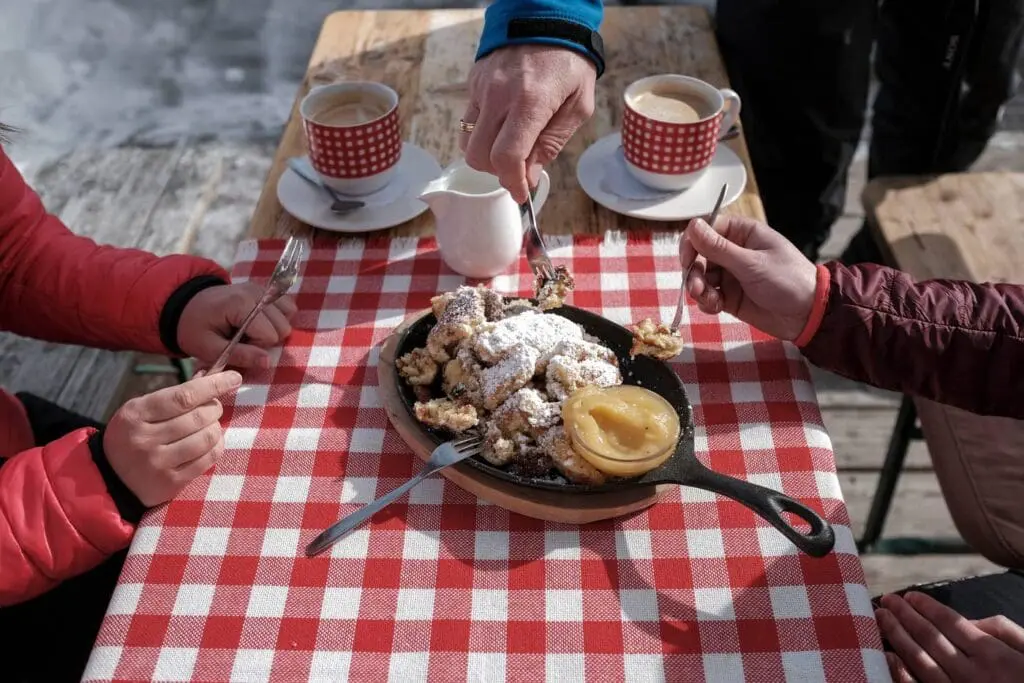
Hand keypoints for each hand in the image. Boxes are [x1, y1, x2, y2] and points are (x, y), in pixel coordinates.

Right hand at [104, 371, 241, 506]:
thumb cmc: (133, 435)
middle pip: (199, 417)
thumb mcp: (141, 409)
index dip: (214, 385)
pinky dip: (216, 446)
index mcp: (136, 414)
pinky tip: (210, 443)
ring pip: (207, 438)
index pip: (184, 396)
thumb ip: (174, 394)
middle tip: (213, 407)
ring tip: (208, 426)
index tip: (234, 377)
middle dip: (214, 408)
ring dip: (216, 428)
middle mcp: (145, 439)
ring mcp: (158, 463)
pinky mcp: (171, 483)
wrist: (110, 479)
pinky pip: (208, 459)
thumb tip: (211, 375)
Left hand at [177, 283, 296, 368]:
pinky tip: (260, 324)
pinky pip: (287, 307)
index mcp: (241, 304)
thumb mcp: (209, 349)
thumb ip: (239, 356)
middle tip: (243, 340)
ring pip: (289, 317)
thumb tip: (268, 362)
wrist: (186, 305)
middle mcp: (257, 292)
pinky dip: (278, 319)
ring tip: (250, 331)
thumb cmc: (195, 329)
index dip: (255, 347)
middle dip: (266, 340)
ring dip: (273, 330)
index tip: (235, 345)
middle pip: (283, 327)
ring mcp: (263, 288)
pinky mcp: (266, 290)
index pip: (270, 335)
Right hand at [461, 45, 595, 202]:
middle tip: (516, 169)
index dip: (512, 183)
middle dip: (497, 172)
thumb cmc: (570, 62)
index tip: (520, 193)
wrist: (548, 18)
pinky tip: (501, 124)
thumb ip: (551, 143)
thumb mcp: (578, 106)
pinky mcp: (473, 83)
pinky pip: (468, 120)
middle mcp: (500, 95)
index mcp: (531, 102)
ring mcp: (482, 88)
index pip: (507, 157)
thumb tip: (529, 175)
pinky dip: (482, 132)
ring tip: (508, 147)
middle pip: (479, 156)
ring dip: (485, 155)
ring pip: (467, 142)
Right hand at [679, 215, 817, 340]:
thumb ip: (719, 248)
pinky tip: (716, 308)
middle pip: (699, 255)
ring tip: (708, 300)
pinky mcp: (730, 296)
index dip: (692, 242)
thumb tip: (692, 225)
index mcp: (743, 234)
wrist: (808, 315)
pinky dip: (707, 302)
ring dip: (698, 289)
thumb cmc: (787, 280)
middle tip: (695, 288)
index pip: (706, 229)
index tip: (686, 259)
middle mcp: (734, 252)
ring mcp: (731, 275)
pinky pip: (708, 295)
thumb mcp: (752, 263)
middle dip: (694, 271)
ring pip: (701, 277)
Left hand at [877, 591, 1023, 682]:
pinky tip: (888, 656)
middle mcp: (972, 673)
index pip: (951, 623)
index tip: (910, 596)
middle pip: (930, 638)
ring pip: (920, 660)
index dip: (928, 607)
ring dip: (898, 636)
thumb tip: (970, 621)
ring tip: (882, 618)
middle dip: (905, 616)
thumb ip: (1002, 631)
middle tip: (887, 600)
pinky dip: (902, 673)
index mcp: (993, 655)